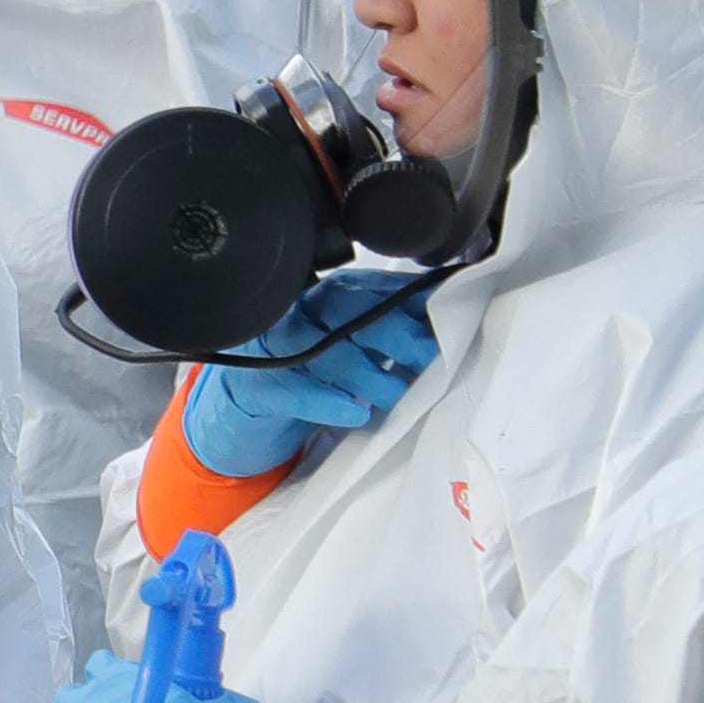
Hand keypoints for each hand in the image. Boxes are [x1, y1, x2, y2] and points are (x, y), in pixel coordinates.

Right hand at [185, 269, 437, 478]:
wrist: (249, 405)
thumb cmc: (316, 373)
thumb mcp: (359, 347)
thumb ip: (397, 331)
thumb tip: (454, 321)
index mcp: (334, 295)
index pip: (376, 288)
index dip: (413, 305)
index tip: (448, 326)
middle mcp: (301, 311)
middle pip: (345, 309)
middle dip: (393, 333)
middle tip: (427, 360)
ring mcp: (273, 346)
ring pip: (318, 348)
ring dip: (365, 374)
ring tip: (395, 397)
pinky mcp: (254, 384)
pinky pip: (291, 388)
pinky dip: (326, 402)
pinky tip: (354, 413)